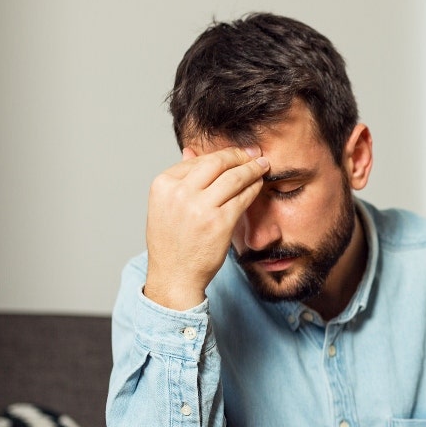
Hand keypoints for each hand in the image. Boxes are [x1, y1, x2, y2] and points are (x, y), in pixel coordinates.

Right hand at [144, 146, 269, 309]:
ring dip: (252, 169)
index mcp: (163, 185)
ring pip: (234, 177)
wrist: (175, 275)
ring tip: (262, 166)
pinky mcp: (220, 222)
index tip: (235, 154)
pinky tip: (259, 185)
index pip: (197, 160)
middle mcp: (179, 193)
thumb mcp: (165, 205)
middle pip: (217, 162)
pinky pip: (243, 197)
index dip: (221, 155)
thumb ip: (180, 179)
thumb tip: (190, 151)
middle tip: (254, 154)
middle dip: (239, 156)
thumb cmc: (171, 242)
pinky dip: (254, 188)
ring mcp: (200, 207)